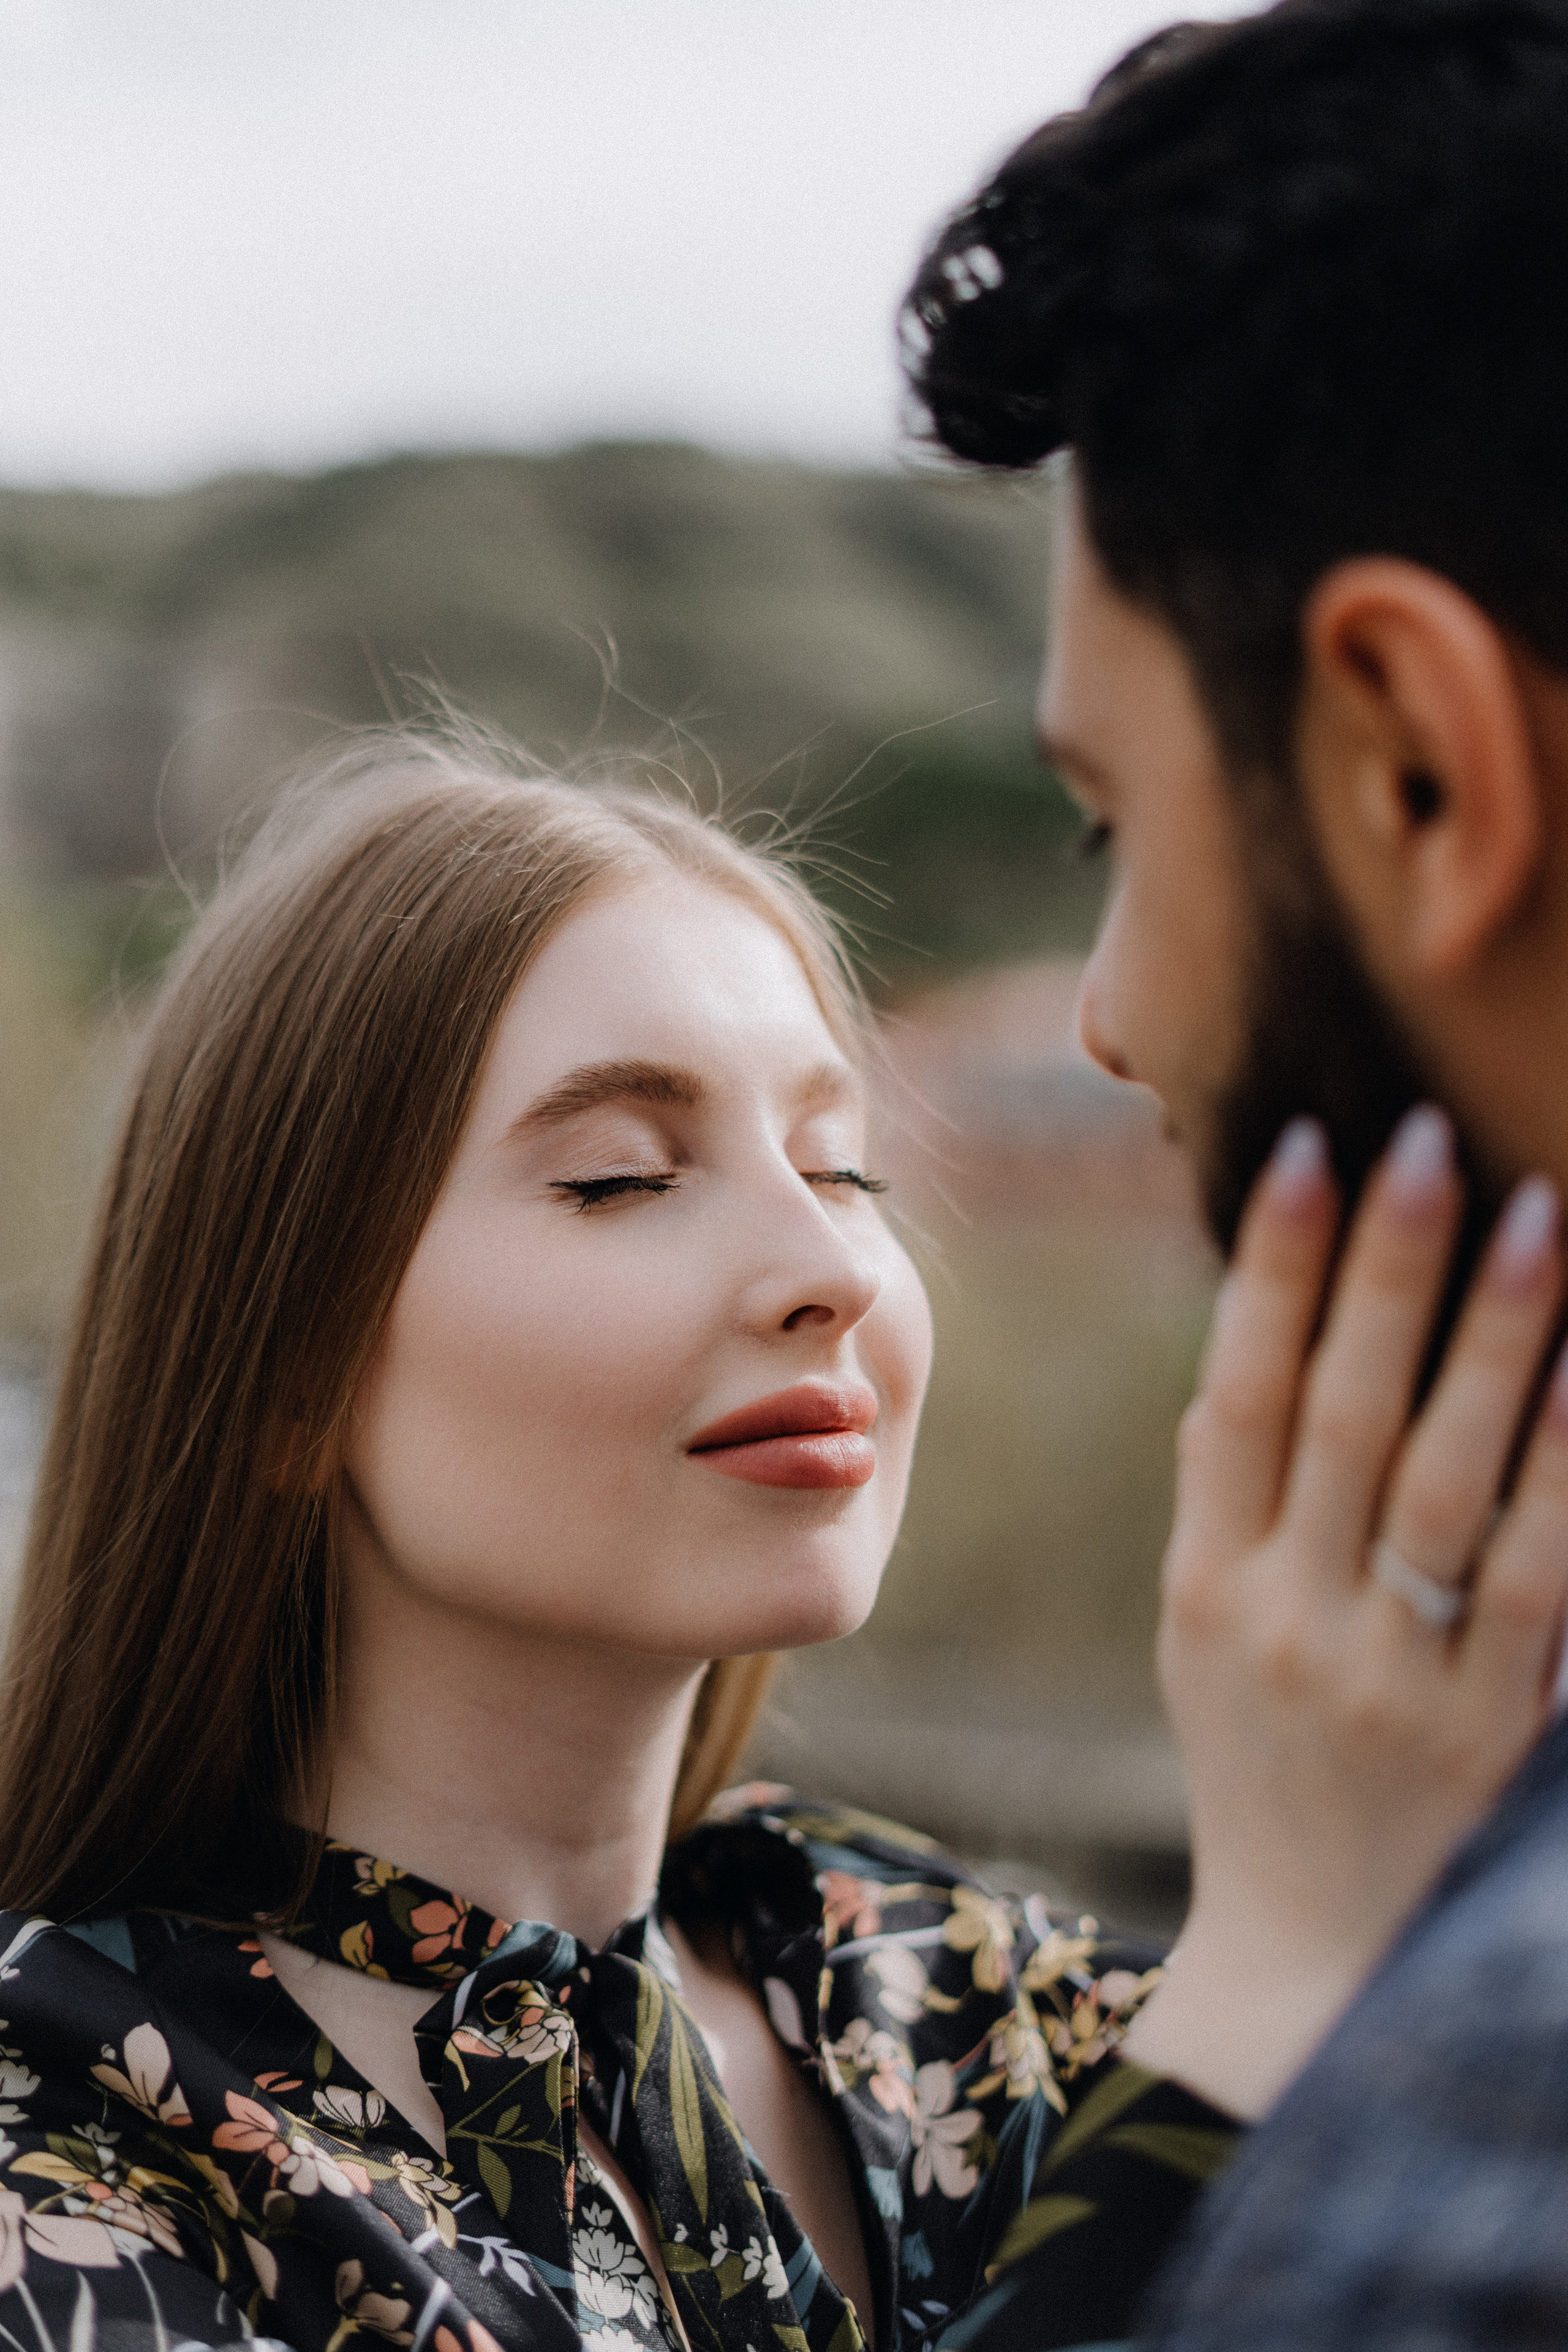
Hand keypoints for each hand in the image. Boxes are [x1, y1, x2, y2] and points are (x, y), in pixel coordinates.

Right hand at [1121, 1106, 1567, 2118]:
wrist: (1305, 1954)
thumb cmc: (1257, 1762)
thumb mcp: (1201, 1634)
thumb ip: (1224, 1502)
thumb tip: (1245, 1350)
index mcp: (1207, 1582)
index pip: (1237, 1394)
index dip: (1271, 1272)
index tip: (1308, 1151)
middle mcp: (1287, 1617)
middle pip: (1338, 1414)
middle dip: (1381, 1269)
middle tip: (1427, 1136)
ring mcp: (1387, 1673)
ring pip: (1443, 1477)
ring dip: (1491, 1339)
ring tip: (1536, 1215)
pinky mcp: (1485, 1725)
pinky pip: (1533, 1576)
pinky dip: (1562, 1469)